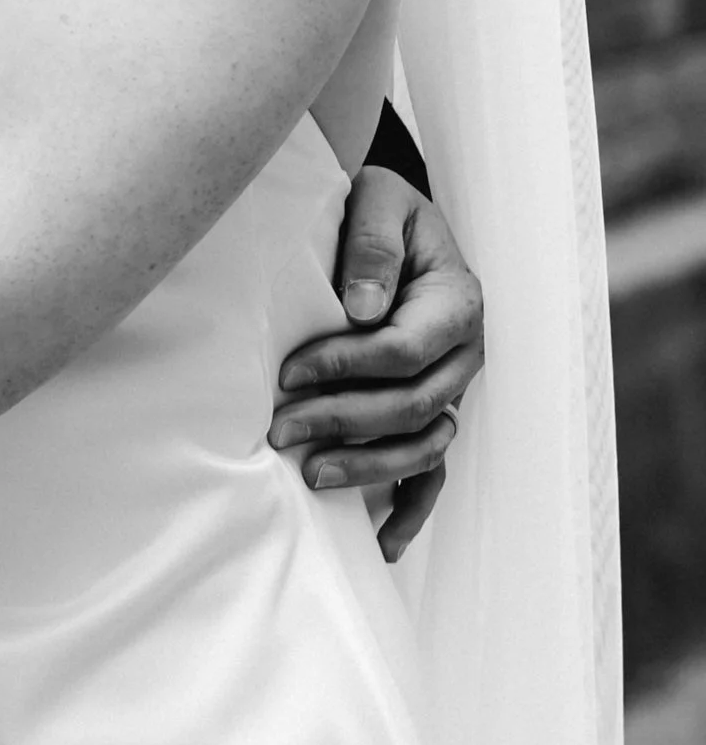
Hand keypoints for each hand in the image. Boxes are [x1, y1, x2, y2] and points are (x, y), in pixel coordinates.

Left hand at [269, 170, 484, 562]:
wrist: (398, 221)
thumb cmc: (382, 209)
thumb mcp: (378, 200)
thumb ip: (371, 246)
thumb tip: (359, 310)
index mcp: (456, 302)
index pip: (404, 350)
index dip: (346, 365)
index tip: (290, 371)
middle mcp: (464, 354)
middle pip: (412, 405)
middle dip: (343, 421)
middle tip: (279, 429)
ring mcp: (454, 389)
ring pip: (424, 445)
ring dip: (369, 468)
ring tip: (309, 476)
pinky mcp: (436, 411)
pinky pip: (434, 471)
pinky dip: (412, 509)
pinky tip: (381, 544)